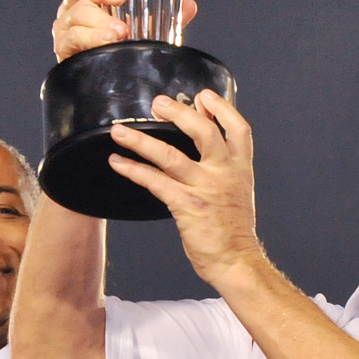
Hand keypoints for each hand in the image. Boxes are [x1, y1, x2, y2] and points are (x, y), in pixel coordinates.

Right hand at [50, 0, 196, 61]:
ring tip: (121, 31)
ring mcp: (65, 28)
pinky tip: (107, 40)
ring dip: (100, 21)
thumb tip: (189, 6)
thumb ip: (164, 17)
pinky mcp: (64, 49)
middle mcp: (71, 10)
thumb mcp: (143, 29)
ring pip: (77, 14)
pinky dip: (92, 37)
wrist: (102, 81)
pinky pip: (74, 38)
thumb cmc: (118, 48)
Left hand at [106, 89, 265, 290]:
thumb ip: (224, 169)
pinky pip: (155, 181)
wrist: (236, 262)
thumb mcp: (237, 192)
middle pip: (204, 131)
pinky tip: (118, 162)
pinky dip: (133, 169)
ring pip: (170, 155)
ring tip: (120, 130)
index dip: (223, 108)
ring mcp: (205, 188)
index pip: (239, 129)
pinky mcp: (186, 205)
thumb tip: (206, 150)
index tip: (204, 95)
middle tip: (158, 103)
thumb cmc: (233, 232)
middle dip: (179, 113)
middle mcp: (224, 174)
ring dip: (141, 140)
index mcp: (240, 169)